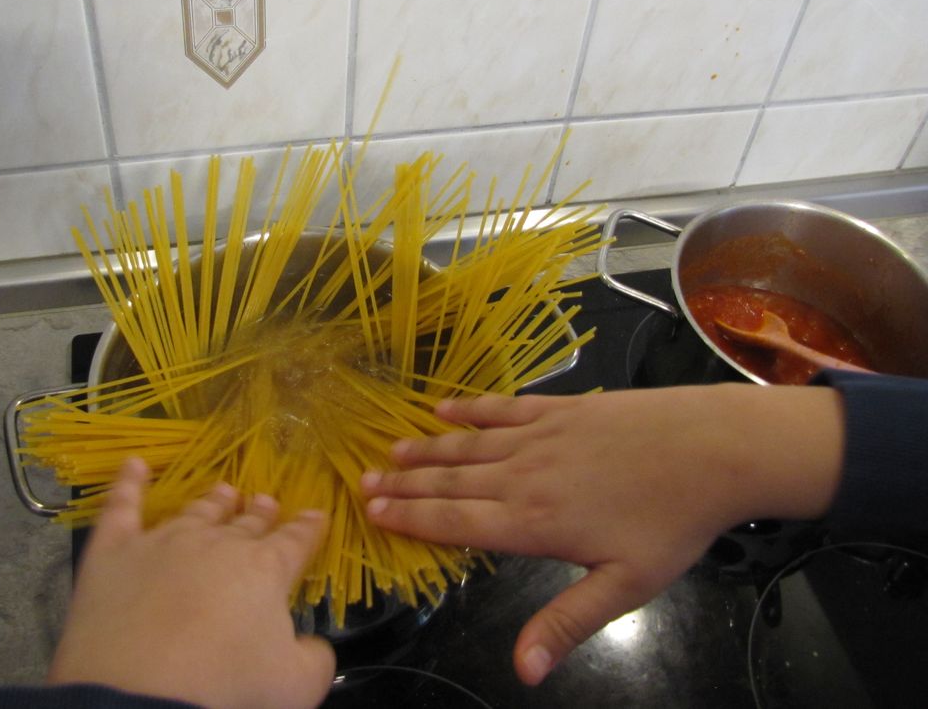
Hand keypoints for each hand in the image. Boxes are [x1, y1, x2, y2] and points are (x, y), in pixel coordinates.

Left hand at [48, 458, 334, 708]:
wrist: (140, 698)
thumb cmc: (226, 689)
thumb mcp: (296, 686)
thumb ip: (314, 658)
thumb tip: (313, 644)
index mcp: (264, 570)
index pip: (294, 542)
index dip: (307, 529)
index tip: (316, 515)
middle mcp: (216, 544)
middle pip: (244, 524)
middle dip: (260, 513)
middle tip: (266, 502)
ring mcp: (163, 542)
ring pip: (195, 512)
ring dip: (213, 502)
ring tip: (224, 492)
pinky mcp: (114, 552)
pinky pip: (121, 507)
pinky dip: (128, 483)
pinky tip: (134, 464)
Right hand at [361, 384, 843, 685]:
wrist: (712, 448)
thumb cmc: (671, 522)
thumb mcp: (625, 586)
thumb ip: (566, 622)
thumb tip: (522, 670)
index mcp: (534, 522)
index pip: (457, 522)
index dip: (412, 518)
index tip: (374, 512)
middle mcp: (524, 475)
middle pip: (453, 482)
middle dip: (406, 484)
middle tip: (364, 482)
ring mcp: (540, 436)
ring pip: (470, 445)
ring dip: (427, 449)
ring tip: (391, 451)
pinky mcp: (562, 408)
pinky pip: (503, 407)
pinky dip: (470, 408)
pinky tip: (444, 408)